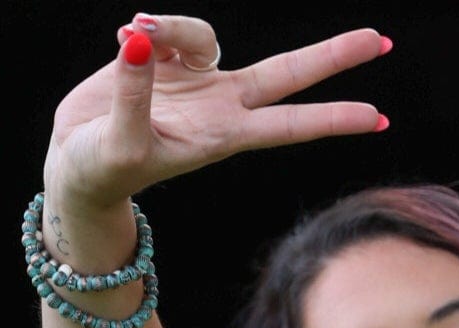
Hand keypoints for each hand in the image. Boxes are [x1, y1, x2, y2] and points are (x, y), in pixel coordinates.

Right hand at [45, 15, 389, 209]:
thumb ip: (132, 93)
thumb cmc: (102, 170)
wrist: (77, 167)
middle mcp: (221, 107)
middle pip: (288, 74)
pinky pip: (169, 26)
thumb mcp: (118, 141)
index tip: (378, 119)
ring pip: (205, 34)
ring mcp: (197, 82)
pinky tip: (125, 37)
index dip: (333, 119)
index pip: (290, 125)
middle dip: (333, 56)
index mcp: (223, 135)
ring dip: (172, 25)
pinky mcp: (167, 61)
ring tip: (131, 36)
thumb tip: (140, 40)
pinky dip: (148, 26)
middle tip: (381, 41)